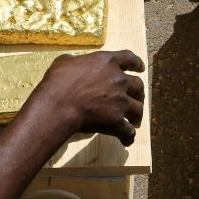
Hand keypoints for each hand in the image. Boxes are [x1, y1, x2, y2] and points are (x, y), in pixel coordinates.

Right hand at [23, 50, 145, 145]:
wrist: (58, 105)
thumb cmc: (58, 81)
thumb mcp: (65, 61)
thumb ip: (77, 62)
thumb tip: (76, 64)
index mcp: (107, 62)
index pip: (130, 59)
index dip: (137, 63)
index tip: (140, 68)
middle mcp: (119, 79)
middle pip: (138, 85)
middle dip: (138, 92)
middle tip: (136, 98)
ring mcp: (121, 101)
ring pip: (138, 108)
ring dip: (137, 114)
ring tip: (134, 120)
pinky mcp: (117, 120)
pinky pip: (128, 131)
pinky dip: (128, 136)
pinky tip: (126, 140)